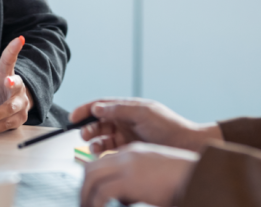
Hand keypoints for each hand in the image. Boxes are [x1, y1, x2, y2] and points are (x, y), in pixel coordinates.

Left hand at [0, 34, 31, 136]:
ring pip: (11, 109)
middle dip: (14, 84)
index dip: (14, 49)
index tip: (19, 39)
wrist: (4, 107)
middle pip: (17, 85)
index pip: (9, 59)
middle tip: (8, 81)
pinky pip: (7, 124)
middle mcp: (16, 87)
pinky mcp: (19, 118)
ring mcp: (20, 103)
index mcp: (5, 72)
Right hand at [70, 98, 221, 153]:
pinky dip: (103, 151)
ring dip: (94, 140)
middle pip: (99, 121)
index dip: (86, 109)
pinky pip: (110, 150)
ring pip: (103, 137)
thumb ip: (119, 110)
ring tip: (92, 146)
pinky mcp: (130, 150)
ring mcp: (127, 135)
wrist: (187, 146)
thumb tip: (98, 108)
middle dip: (88, 127)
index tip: (73, 116)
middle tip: (83, 134)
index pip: (102, 105)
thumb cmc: (169, 126)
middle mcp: (126, 120)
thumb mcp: (143, 113)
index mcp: (128, 107)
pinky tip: (101, 154)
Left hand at [81, 142, 197, 206]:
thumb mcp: (155, 176)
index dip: (93, 180)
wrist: (197, 175)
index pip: (102, 162)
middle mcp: (127, 155)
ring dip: (86, 197)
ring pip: (91, 178)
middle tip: (84, 204)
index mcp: (133, 152)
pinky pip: (102, 192)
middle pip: (91, 168)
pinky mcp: (130, 180)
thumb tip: (124, 199)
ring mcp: (127, 166)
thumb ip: (137, 183)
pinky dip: (95, 203)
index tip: (91, 196)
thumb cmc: (182, 179)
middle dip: (84, 188)